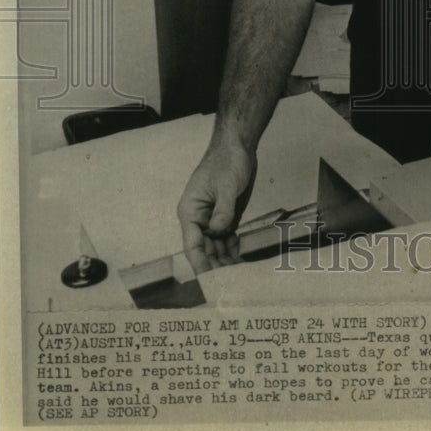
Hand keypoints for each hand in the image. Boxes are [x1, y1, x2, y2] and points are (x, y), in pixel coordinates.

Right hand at [177, 133, 256, 275]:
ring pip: (216, 246)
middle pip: (205, 250)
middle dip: (216, 266)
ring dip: (225, 261)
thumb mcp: (226, 186)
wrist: (238, 146)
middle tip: (230, 285)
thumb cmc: (227, 160)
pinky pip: (227, 238)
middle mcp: (199, 218)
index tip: (210, 280)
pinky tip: (240, 261)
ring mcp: (212, 218)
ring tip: (237, 278)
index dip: (201, 264)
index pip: (193, 244)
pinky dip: (233, 250)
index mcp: (190, 211)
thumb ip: (222, 211)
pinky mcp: (225, 215)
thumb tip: (218, 232)